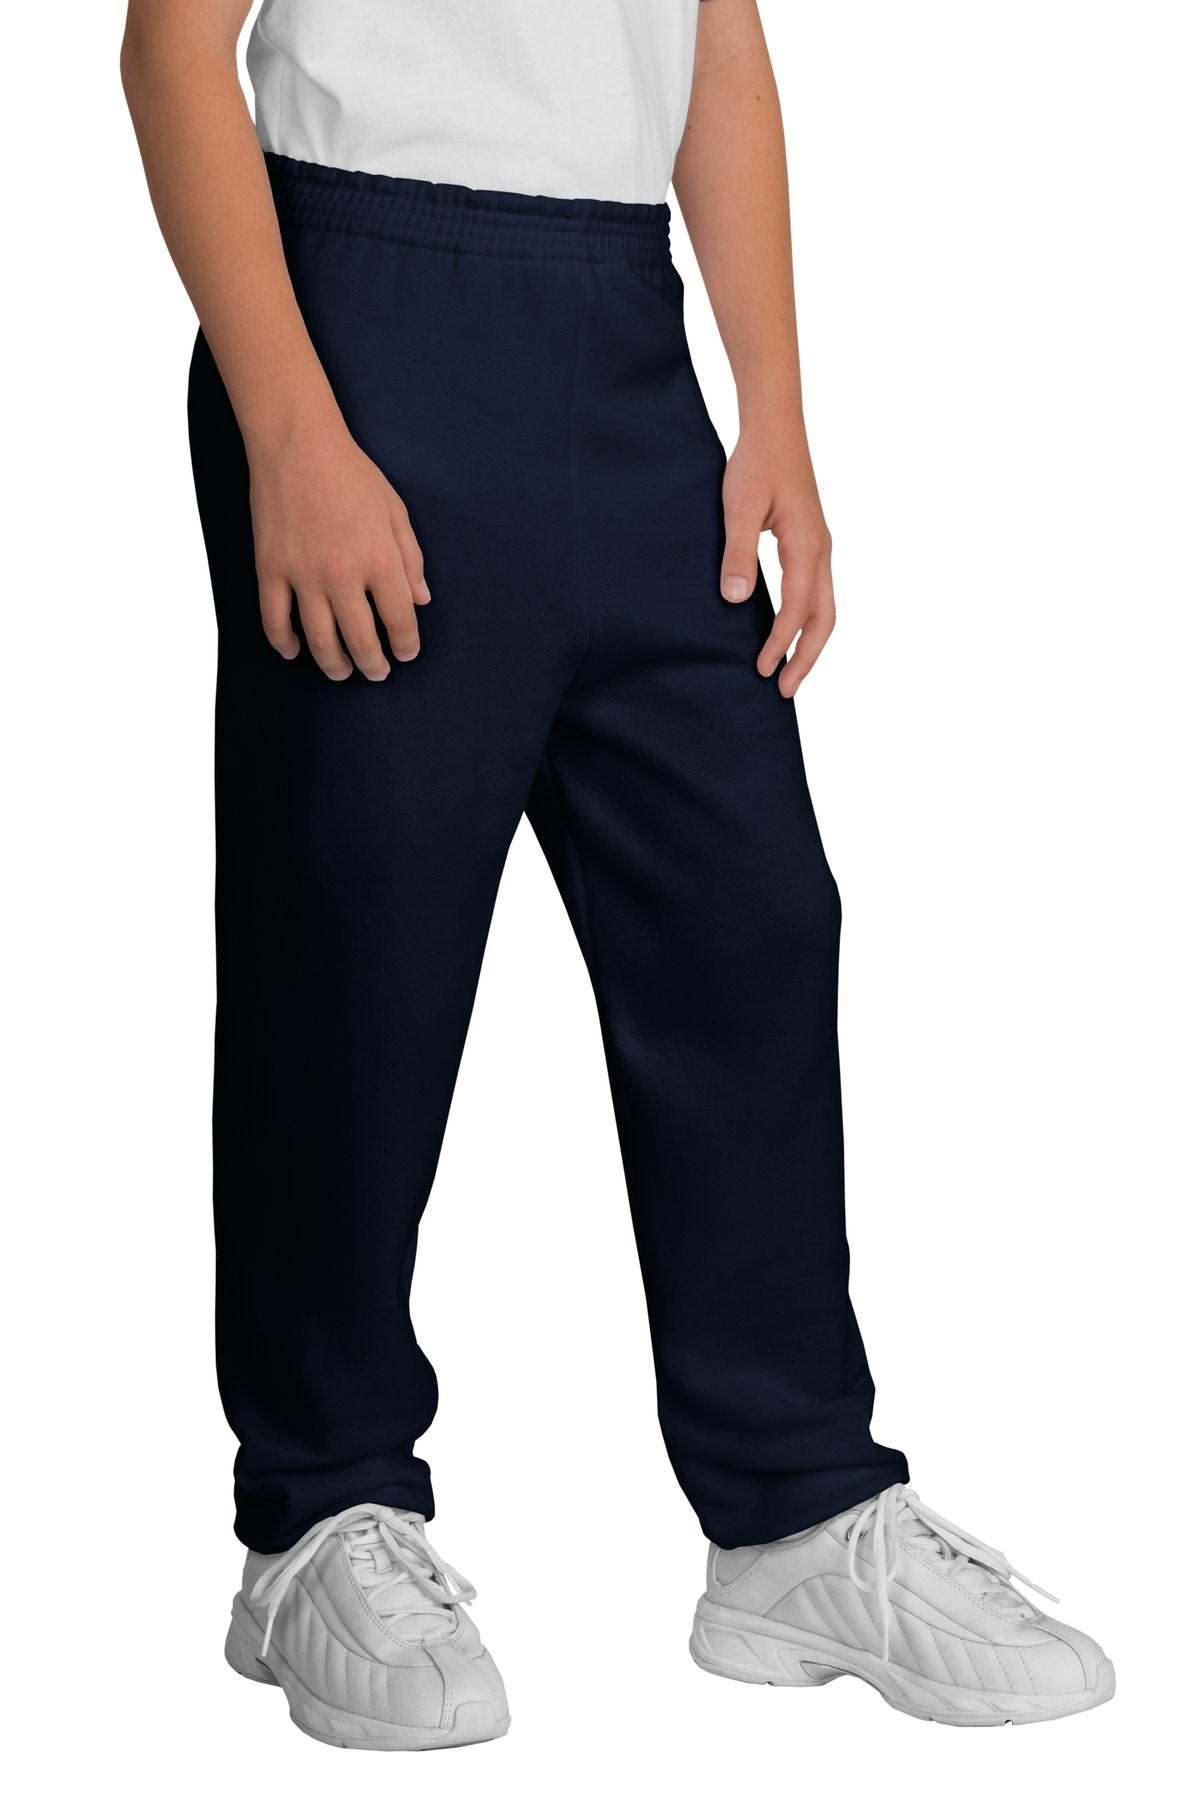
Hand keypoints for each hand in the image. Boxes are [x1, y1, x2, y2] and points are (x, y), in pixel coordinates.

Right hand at [249, 416, 429, 679]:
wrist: (297, 443)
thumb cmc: (351, 473)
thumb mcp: (395, 511)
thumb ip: (411, 558)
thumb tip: (421, 600)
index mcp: (380, 560)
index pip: (400, 620)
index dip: (406, 645)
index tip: (405, 654)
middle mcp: (343, 575)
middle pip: (361, 640)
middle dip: (373, 664)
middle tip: (377, 672)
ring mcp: (304, 575)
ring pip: (320, 640)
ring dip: (334, 664)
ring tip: (341, 673)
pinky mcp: (270, 569)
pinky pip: (274, 620)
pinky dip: (284, 642)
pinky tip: (295, 651)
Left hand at [719, 414, 834, 697]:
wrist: (775, 428)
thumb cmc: (755, 463)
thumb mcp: (738, 506)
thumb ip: (737, 552)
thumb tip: (737, 598)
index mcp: (807, 545)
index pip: (798, 608)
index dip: (780, 642)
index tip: (762, 670)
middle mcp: (822, 550)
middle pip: (824, 618)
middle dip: (806, 658)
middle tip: (784, 690)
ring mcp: (821, 547)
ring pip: (825, 608)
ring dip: (809, 643)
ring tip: (789, 672)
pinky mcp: (813, 544)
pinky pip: (818, 593)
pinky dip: (808, 621)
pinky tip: (788, 632)